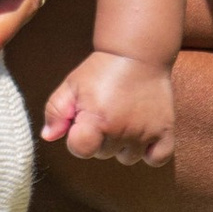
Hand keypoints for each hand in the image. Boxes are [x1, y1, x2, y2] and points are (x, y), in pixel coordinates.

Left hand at [40, 49, 175, 165]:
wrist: (137, 53)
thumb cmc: (100, 71)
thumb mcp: (71, 85)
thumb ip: (56, 111)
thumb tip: (48, 136)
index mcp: (96, 118)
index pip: (81, 149)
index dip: (77, 140)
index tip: (82, 124)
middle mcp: (121, 129)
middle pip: (103, 154)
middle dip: (99, 138)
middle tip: (105, 112)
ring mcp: (145, 131)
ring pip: (127, 158)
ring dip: (122, 144)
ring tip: (123, 118)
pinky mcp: (164, 130)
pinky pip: (157, 158)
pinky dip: (149, 153)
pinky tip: (142, 135)